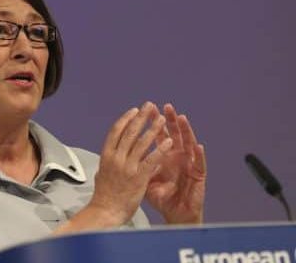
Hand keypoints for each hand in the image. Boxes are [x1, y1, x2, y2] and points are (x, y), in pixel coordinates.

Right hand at [88, 102, 172, 226]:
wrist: (105, 212)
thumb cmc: (104, 196)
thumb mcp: (101, 174)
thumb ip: (106, 164)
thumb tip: (105, 159)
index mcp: (106, 155)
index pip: (116, 131)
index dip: (126, 119)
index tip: (134, 111)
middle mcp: (116, 158)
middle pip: (130, 132)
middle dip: (141, 118)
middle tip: (150, 106)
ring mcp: (127, 167)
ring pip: (142, 142)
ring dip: (153, 129)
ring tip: (162, 119)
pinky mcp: (138, 177)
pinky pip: (152, 159)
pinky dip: (160, 149)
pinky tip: (168, 142)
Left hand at [145, 103, 206, 223]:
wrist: (175, 214)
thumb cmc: (163, 197)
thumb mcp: (146, 179)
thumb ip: (139, 165)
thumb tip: (122, 154)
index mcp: (164, 156)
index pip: (158, 136)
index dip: (153, 123)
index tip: (146, 110)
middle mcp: (177, 157)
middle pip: (174, 134)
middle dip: (169, 120)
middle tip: (165, 106)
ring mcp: (188, 164)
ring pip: (188, 144)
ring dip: (186, 131)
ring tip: (182, 118)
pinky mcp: (198, 176)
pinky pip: (199, 164)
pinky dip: (199, 155)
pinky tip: (198, 146)